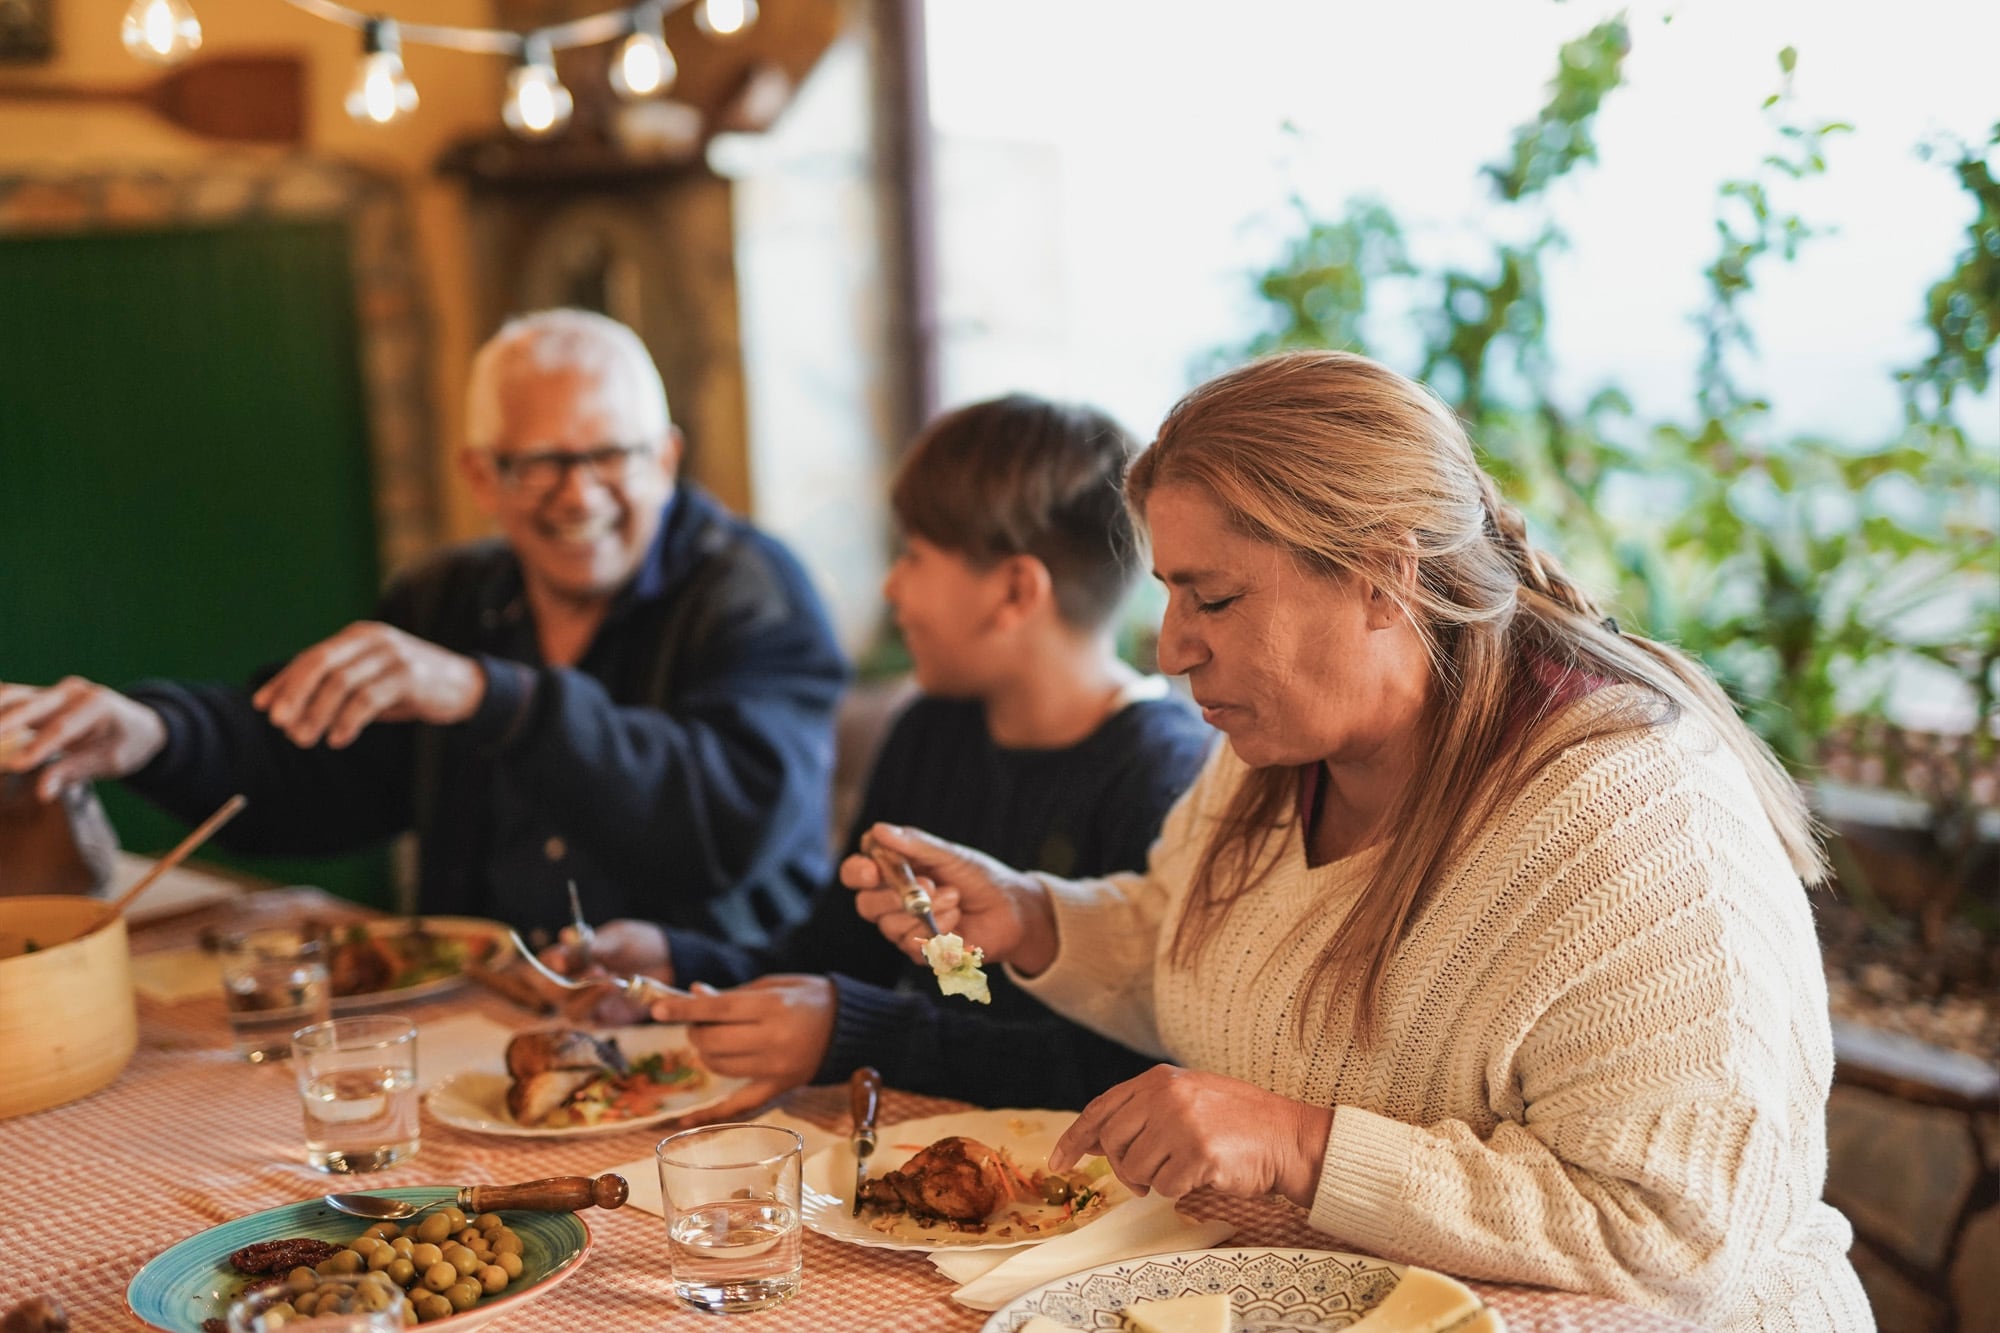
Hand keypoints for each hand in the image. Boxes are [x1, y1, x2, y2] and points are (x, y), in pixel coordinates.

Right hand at [0, 677, 167, 800]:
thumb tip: (42, 793)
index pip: (63, 728)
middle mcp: (72, 691)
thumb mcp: (110, 761)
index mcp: (97, 704)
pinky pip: (6, 699)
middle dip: (3, 724)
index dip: (38, 747)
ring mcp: (52, 691)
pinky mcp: (36, 696)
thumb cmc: (126, 743)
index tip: (17, 765)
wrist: (137, 723)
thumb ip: (74, 772)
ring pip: (11, 697)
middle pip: (31, 705)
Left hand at [251, 621, 484, 748]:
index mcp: (358, 637)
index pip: (311, 657)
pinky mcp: (410, 676)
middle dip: (295, 695)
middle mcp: (373, 639)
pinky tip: (338, 739)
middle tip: (280, 724)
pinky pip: (368, 699)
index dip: (284, 682)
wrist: (464, 686)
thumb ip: (334, 687)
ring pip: (342, 683)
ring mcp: (392, 655)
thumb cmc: (408, 686)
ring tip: (305, 739)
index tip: (263, 708)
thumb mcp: (368, 680)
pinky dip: (348, 721)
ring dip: (317, 714)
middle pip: (321, 664)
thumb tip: (283, 708)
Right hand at [536, 919, 672, 1025]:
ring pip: (570, 1010)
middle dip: (568, 983)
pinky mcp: (603, 1018)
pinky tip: (618, 989)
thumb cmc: (638, 943)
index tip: (562, 960)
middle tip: (597, 969)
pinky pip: (592, 1020)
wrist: (669, 960)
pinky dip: (601, 1006)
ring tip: (612, 980)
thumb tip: (566, 935)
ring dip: (588, 996)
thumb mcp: (618, 938)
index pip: (546, 961)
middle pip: (551, 991)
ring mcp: (586, 1002)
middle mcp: (571, 981)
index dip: (549, 962)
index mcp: (570, 956)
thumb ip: (594, 943)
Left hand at [646, 976, 835, 1119]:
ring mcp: (775, 1068)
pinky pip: (739, 1105)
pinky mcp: (778, 1088)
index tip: (657, 1008)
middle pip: (714, 1042)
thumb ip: (732, 994)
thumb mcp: (772, 985)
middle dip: (696, 1031)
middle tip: (699, 1022)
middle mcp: (772, 1039)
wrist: (849, 1027)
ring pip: (719, 1067)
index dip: (684, 1009)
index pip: (717, 1010)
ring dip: (705, 1054)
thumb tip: (693, 996)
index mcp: (772, 1007)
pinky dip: (710, 1114)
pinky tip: (683, 1122)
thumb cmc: (809, 997)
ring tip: (713, 1041)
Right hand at [841, 823, 1057, 973]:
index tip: (873, 870)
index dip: (858, 872)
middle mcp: (892, 902)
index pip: (857, 873)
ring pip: (889, 926)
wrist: (1012, 910)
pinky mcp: (920, 952)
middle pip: (865, 904)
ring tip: (955, 897)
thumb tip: (879, 830)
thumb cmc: (979, 878)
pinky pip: (912, 945)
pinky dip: (937, 929)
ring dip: (926, 910)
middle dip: (893, 895)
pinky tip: (958, 919)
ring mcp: (904, 928)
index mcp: (894, 873)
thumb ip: (915, 845)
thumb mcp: (949, 856)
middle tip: (928, 885)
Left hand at [1051, 1065, 1334, 1208]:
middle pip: (1113, 1141)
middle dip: (1122, 1167)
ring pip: (1135, 1168)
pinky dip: (1177, 1190)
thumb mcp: (1186, 1100)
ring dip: (1152, 1181)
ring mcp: (1182, 1123)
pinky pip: (1164, 1187)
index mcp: (1160, 1079)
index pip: (1101, 1108)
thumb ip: (1141, 1112)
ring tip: (1180, 1171)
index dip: (1075, 1137)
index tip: (1058, 1162)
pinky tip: (1201, 1175)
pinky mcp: (1197, 1153)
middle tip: (1143, 1178)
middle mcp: (1166, 1095)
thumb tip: (1091, 1140)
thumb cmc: (1236, 1123)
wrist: (1287, 1138)